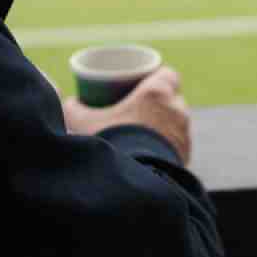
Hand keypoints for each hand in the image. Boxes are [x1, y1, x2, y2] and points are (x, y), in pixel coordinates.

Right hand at [63, 67, 192, 164]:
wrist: (132, 181)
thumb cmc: (110, 143)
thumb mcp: (83, 123)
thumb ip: (74, 109)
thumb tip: (71, 103)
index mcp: (157, 93)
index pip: (168, 75)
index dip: (157, 78)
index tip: (144, 85)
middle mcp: (177, 110)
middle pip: (174, 100)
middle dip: (161, 104)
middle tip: (141, 111)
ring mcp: (184, 134)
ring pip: (178, 124)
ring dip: (166, 127)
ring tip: (148, 135)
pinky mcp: (186, 157)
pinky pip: (180, 147)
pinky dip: (170, 149)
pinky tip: (156, 155)